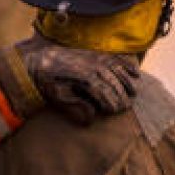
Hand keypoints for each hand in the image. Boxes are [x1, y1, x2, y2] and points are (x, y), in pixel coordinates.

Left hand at [16, 39, 140, 124]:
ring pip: (118, 71)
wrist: (39, 58)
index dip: (112, 104)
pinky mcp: (95, 54)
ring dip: (127, 82)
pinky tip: (136, 74)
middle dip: (122, 96)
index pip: (105, 93)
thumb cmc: (48, 81)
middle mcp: (92, 66)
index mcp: (84, 78)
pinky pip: (116, 59)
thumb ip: (74, 107)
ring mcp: (95, 58)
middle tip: (126, 108)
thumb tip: (91, 119)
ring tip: (133, 94)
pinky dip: (127, 65)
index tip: (115, 113)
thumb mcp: (57, 97)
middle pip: (114, 83)